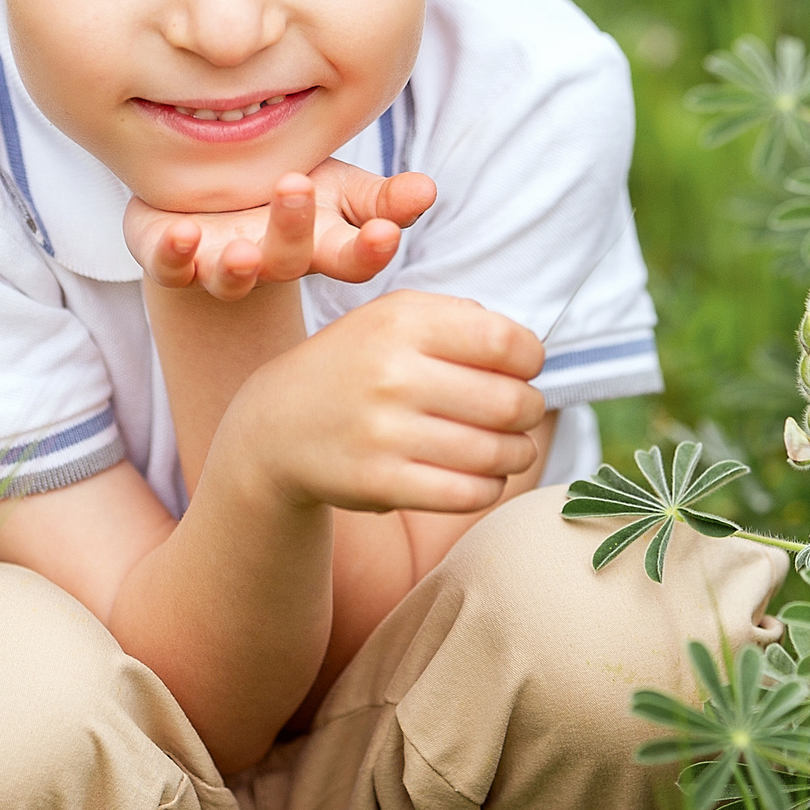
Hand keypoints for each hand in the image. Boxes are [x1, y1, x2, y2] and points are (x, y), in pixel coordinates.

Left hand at [125, 160, 437, 298]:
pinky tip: (182, 235)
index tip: (386, 232)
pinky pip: (170, 267)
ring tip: (242, 249)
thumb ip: (382, 197)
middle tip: (296, 188)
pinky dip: (173, 255)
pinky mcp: (172, 260)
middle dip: (293, 230)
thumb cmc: (286, 195)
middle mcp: (271, 262)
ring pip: (231, 277)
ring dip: (236, 267)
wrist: (209, 204)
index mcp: (319, 245)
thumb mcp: (339, 190)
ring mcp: (221, 266)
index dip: (371, 251)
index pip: (353, 258)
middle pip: (288, 260)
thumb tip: (428, 190)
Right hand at [223, 289, 545, 515]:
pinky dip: (490, 487)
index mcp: (402, 322)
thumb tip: (527, 350)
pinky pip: (468, 493)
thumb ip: (460, 318)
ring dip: (517, 453)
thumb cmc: (356, 365)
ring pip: (495, 453)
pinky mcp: (379, 483)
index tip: (524, 369)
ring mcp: (384, 432)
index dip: (532, 359)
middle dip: (529, 410)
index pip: (506, 342)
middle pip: (510, 402)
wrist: (277, 426)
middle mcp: (393, 374)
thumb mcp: (392, 316)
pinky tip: (483, 476)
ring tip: (510, 448)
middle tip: (521, 413)